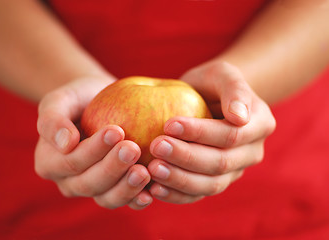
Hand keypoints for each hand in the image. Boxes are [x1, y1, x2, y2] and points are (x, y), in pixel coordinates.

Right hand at [35, 77, 151, 209]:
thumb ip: (53, 120)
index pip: (71, 162)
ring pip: (106, 197)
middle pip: (90, 183)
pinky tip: (151, 192)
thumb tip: (65, 144)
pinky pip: (124, 200)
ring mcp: (93, 189)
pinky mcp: (114, 191)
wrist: (98, 103)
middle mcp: (69, 182)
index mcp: (49, 163)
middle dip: (113, 168)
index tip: (116, 131)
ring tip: (144, 172)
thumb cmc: (78, 99)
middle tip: (133, 149)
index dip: (93, 150)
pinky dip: (136, 199)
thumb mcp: (59, 100)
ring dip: (126, 187)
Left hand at [147, 61, 275, 203]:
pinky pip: (198, 195)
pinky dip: (176, 195)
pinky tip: (154, 189)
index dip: (200, 133)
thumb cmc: (213, 83)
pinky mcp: (215, 182)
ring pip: (210, 185)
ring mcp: (234, 171)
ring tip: (152, 170)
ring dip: (179, 180)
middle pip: (220, 163)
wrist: (208, 100)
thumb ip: (234, 90)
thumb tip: (239, 117)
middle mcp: (251, 153)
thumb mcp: (223, 73)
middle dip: (186, 157)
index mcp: (260, 125)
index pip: (231, 135)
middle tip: (155, 147)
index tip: (169, 124)